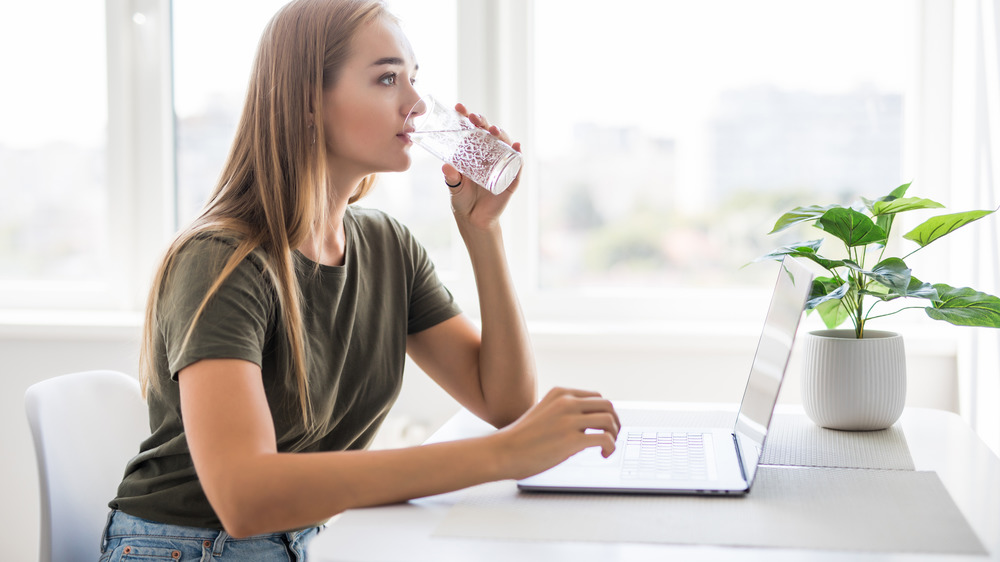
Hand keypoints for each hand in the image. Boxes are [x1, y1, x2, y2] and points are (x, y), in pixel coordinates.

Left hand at [443, 103, 522, 231]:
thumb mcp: (454, 187)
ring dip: (501, 135)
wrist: (474, 219)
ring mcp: (501, 165)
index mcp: (474, 153)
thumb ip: (451, 177)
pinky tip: (516, 147)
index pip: (472, 131)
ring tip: (493, 130)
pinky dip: (518, 155)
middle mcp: (489, 155)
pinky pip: (516, 165)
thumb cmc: (462, 199)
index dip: (467, 118)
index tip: (459, 107)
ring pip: (504, 145)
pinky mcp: (510, 178)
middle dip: (483, 123)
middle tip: (475, 118)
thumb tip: (446, 166)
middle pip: (489, 134)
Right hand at [490, 387, 620, 479]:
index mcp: (560, 393)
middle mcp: (567, 402)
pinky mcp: (572, 439)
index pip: (596, 397)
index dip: (604, 412)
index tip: (604, 426)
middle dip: (614, 422)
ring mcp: (570, 420)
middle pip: (607, 405)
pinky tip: (603, 455)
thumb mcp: (544, 413)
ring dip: (614, 435)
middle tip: (612, 436)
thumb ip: (564, 413)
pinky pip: (605, 439)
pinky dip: (611, 447)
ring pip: (609, 420)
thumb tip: (587, 426)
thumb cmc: (520, 438)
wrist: (502, 451)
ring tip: (607, 447)